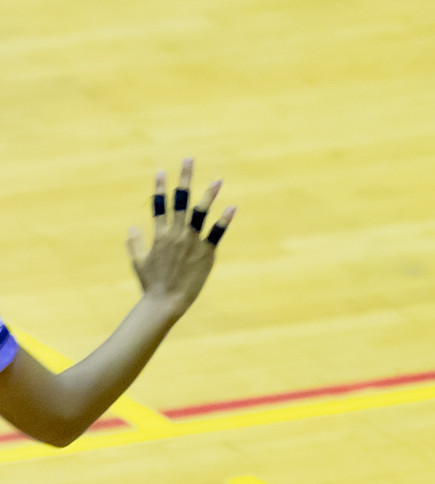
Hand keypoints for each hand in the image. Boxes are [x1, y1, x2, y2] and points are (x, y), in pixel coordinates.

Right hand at [127, 158, 235, 318]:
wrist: (166, 301)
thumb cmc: (151, 284)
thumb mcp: (137, 261)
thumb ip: (133, 243)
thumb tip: (132, 227)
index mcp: (158, 235)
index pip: (159, 205)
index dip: (160, 188)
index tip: (162, 171)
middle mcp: (175, 234)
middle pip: (179, 201)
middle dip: (184, 179)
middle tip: (189, 160)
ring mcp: (191, 243)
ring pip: (200, 213)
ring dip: (208, 195)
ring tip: (217, 180)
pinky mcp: (206, 254)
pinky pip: (217, 234)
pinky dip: (224, 221)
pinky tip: (232, 208)